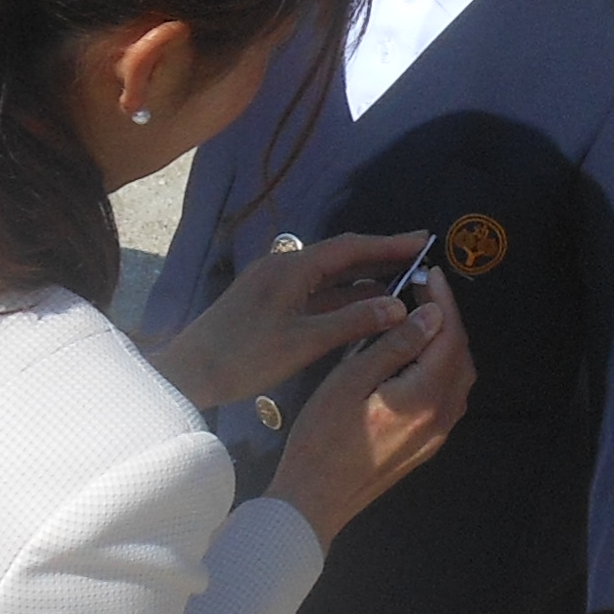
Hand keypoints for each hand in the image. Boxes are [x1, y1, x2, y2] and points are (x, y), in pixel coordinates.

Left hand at [146, 230, 429, 413]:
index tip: (424, 241)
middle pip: (341, 257)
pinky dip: (343, 298)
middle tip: (420, 260)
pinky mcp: (270, 304)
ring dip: (363, 280)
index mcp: (292, 268)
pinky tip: (365, 310)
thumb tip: (398, 307)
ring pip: (329, 277)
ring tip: (403, 285)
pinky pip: (316, 293)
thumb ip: (351, 321)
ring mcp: (276, 286)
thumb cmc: (244, 356)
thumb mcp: (303, 341)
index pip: (350, 247)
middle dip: (381, 258)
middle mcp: (284, 268)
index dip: (389, 244)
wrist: (189, 373)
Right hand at [269, 278, 470, 542]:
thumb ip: (394, 347)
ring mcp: (436, 436)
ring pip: (458, 379)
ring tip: (420, 318)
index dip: (443, 301)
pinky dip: (440, 369)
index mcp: (424, 398)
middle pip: (460, 357)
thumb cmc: (322, 439)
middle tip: (421, 291)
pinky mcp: (426, 446)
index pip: (449, 337)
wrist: (314, 500)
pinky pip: (447, 398)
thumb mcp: (349, 382)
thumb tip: (431, 316)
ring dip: (446, 345)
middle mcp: (441, 418)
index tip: (429, 273)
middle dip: (447, 319)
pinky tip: (416, 358)